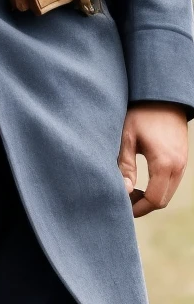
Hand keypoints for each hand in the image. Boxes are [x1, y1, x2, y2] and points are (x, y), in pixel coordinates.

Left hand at [118, 102, 188, 217]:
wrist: (163, 95)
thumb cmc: (142, 113)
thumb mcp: (127, 137)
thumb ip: (125, 165)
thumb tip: (123, 190)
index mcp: (164, 164)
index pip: (154, 200)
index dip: (137, 208)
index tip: (122, 206)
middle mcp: (177, 167)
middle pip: (163, 200)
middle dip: (144, 205)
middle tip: (124, 199)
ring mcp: (182, 163)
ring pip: (168, 191)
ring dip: (151, 196)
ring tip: (130, 189)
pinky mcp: (182, 158)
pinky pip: (172, 181)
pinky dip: (158, 186)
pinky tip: (142, 180)